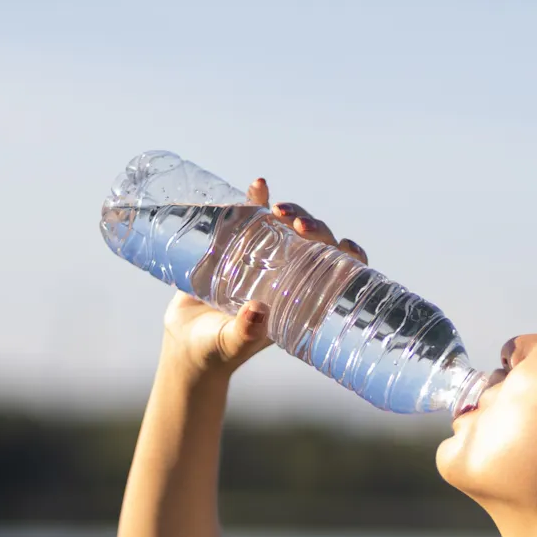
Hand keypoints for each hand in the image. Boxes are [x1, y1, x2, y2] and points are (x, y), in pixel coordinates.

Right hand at [161, 177, 369, 376]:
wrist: (186, 342)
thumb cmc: (216, 350)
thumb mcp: (231, 343)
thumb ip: (244, 332)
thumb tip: (257, 312)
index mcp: (301, 301)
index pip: (338, 276)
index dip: (350, 258)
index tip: (346, 245)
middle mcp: (288, 276)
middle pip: (316, 244)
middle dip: (315, 229)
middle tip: (299, 225)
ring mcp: (264, 258)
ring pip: (289, 227)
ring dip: (291, 211)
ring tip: (276, 208)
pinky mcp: (237, 245)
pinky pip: (252, 218)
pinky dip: (256, 200)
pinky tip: (259, 185)